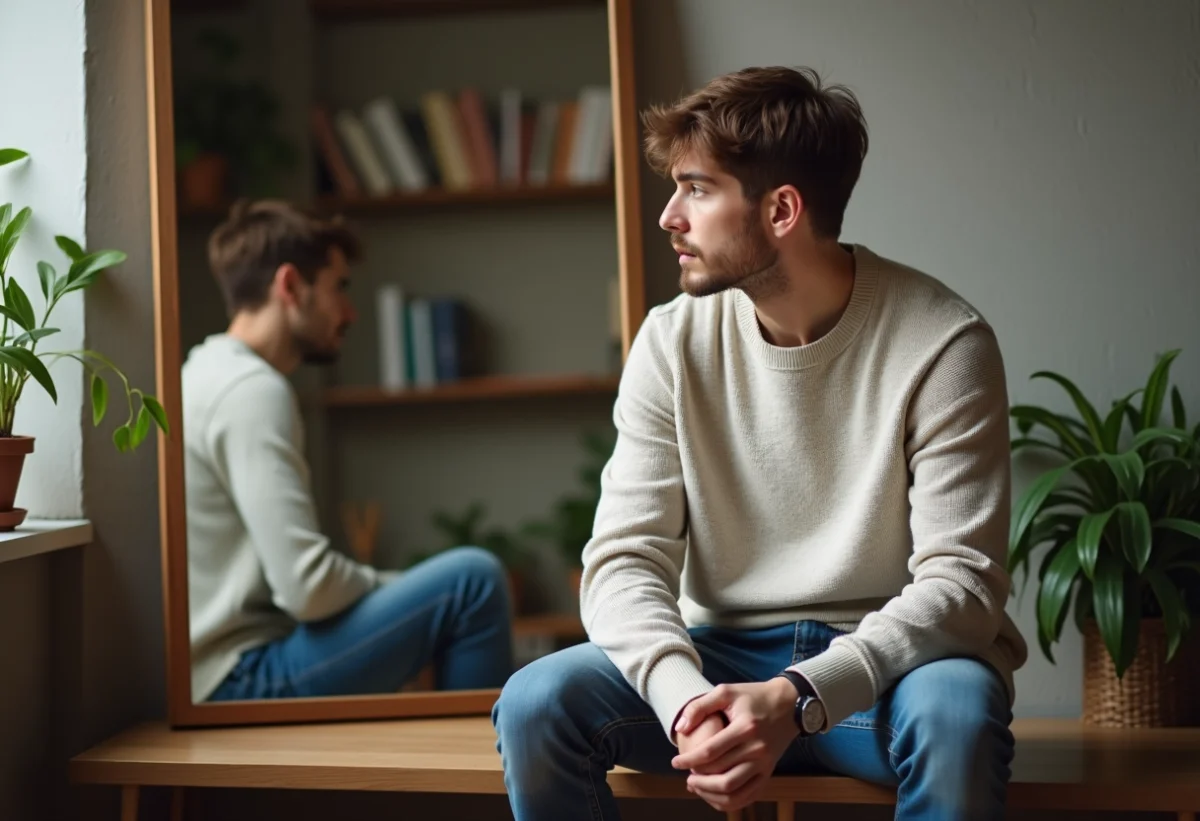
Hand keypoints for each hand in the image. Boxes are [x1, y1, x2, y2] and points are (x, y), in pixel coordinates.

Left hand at [671, 679, 799, 812]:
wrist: (790, 704)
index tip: (675, 762)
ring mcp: (765, 764)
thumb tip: (680, 728)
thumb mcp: (725, 692)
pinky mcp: (769, 772)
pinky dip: (729, 801)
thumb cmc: (754, 696)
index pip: (710, 752)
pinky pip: (748, 796)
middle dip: (697, 778)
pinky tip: (714, 794)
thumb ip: (699, 707)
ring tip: (696, 786)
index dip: (688, 760)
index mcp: (745, 727)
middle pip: (720, 774)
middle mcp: (757, 749)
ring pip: (733, 791)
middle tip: (686, 774)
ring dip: (710, 793)